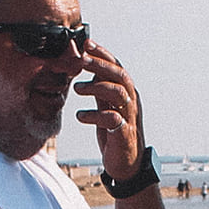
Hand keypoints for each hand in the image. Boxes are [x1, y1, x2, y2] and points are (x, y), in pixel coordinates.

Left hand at [74, 38, 144, 180]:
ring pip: (118, 93)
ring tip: (77, 89)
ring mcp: (130, 117)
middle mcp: (131, 102)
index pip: (117, 67)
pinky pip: (112, 119)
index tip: (86, 43)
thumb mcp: (106, 107)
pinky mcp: (124, 134)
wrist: (127, 165)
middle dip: (100, 65)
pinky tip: (81, 116)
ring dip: (97, 87)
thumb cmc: (115, 134)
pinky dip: (95, 116)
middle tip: (81, 60)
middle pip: (120, 76)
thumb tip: (88, 69)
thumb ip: (100, 90)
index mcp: (127, 93)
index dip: (103, 54)